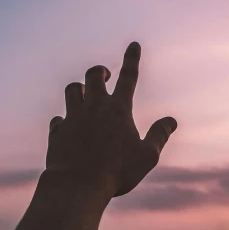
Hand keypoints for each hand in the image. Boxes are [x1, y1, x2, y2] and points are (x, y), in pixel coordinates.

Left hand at [46, 42, 176, 198]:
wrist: (77, 185)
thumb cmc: (117, 172)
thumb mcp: (147, 156)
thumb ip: (159, 135)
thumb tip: (171, 120)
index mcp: (119, 109)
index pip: (128, 76)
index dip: (132, 58)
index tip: (133, 44)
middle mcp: (94, 107)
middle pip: (93, 75)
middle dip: (100, 71)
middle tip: (105, 75)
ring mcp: (73, 118)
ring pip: (72, 90)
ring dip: (80, 89)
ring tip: (85, 95)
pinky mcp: (57, 132)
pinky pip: (59, 118)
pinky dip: (65, 120)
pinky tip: (68, 127)